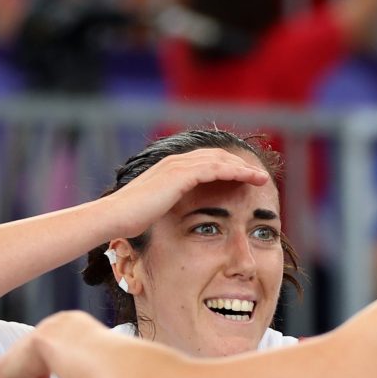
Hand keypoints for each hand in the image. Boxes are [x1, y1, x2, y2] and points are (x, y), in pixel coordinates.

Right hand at [96, 150, 271, 243]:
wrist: (115, 218)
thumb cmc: (131, 220)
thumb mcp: (155, 210)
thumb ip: (169, 207)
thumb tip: (176, 217)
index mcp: (169, 170)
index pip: (205, 162)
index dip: (226, 168)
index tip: (244, 178)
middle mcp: (174, 163)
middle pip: (215, 157)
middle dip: (238, 164)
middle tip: (258, 174)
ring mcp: (177, 166)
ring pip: (219, 160)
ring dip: (242, 168)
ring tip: (261, 177)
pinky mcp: (181, 175)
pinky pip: (215, 168)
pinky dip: (234, 171)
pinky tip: (249, 178)